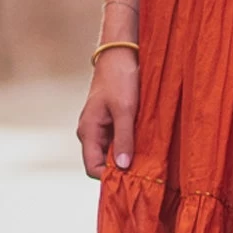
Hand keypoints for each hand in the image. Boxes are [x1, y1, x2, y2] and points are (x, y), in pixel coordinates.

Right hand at [77, 50, 138, 177]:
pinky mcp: (110, 121)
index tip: (132, 178)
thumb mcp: (125, 110)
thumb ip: (124, 139)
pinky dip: (129, 144)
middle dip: (120, 168)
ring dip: (126, 155)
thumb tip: (122, 167)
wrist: (120, 53)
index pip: (92, 168)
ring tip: (145, 155)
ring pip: (111, 152)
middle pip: (101, 163)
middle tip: (143, 169)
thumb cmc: (120, 78)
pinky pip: (117, 141)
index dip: (110, 177)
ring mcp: (99, 127)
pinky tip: (143, 142)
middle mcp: (90, 132)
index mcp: (87, 131)